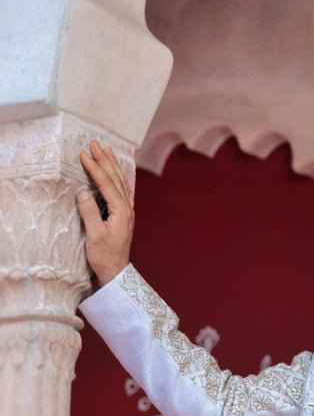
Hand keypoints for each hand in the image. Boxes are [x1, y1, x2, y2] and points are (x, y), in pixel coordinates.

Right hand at [77, 140, 134, 285]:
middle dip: (105, 160)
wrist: (116, 271)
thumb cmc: (104, 256)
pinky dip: (117, 177)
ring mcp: (128, 211)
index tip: (84, 154)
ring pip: (122, 182)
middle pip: (117, 178)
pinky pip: (123, 189)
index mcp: (122, 211)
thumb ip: (90, 213)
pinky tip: (114, 171)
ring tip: (105, 150)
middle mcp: (128, 208)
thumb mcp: (94, 236)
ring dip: (113, 165)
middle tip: (95, 144)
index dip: (95, 168)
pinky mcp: (124, 215)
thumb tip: (83, 193)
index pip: (107, 184)